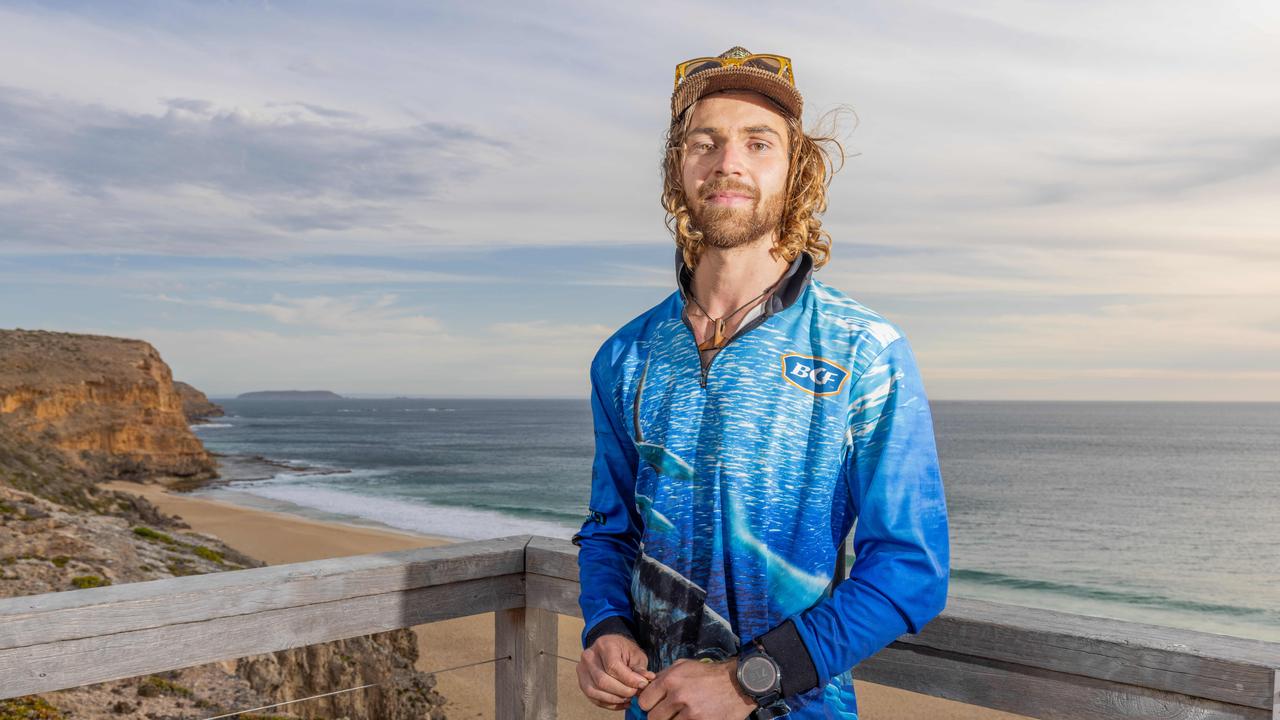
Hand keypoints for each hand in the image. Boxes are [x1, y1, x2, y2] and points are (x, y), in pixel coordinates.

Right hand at [577, 634, 656, 710]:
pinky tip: (622, 702)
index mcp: (604, 645)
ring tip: (629, 698)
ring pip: (595, 691)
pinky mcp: (582, 682)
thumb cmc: (624, 651)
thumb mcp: (635, 655)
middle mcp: (589, 656)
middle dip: (622, 691)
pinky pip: (593, 698)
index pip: (613, 666)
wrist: (610, 648)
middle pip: (602, 681)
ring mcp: (582, 670)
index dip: (628, 679)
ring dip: (614, 699)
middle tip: (635, 693)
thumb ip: (640, 669)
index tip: (642, 684)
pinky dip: (609, 704)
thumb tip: (646, 681)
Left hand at [637, 657, 757, 719]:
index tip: (654, 706)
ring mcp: (690, 713)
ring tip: (683, 715)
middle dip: (659, 717)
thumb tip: (647, 687)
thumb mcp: (684, 666)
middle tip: (669, 713)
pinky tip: (693, 718)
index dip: (648, 705)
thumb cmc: (710, 674)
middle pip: (653, 718)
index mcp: (671, 680)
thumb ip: (664, 676)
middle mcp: (678, 696)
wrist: (738, 684)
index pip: (644, 701)